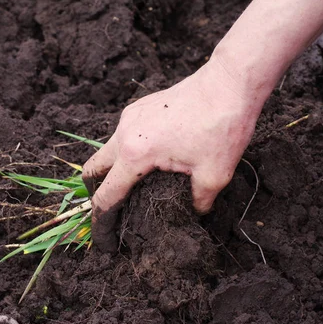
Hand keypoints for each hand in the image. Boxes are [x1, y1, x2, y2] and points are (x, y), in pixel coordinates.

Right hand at [82, 57, 263, 250]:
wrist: (229, 82)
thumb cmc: (222, 126)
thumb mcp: (215, 175)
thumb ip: (199, 202)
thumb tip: (196, 212)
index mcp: (135, 154)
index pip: (106, 196)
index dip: (102, 223)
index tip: (104, 242)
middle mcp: (124, 134)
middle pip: (93, 170)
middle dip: (96, 193)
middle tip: (114, 211)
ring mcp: (129, 118)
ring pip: (106, 151)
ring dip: (112, 171)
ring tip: (134, 187)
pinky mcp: (138, 108)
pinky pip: (121, 136)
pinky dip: (125, 153)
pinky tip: (150, 159)